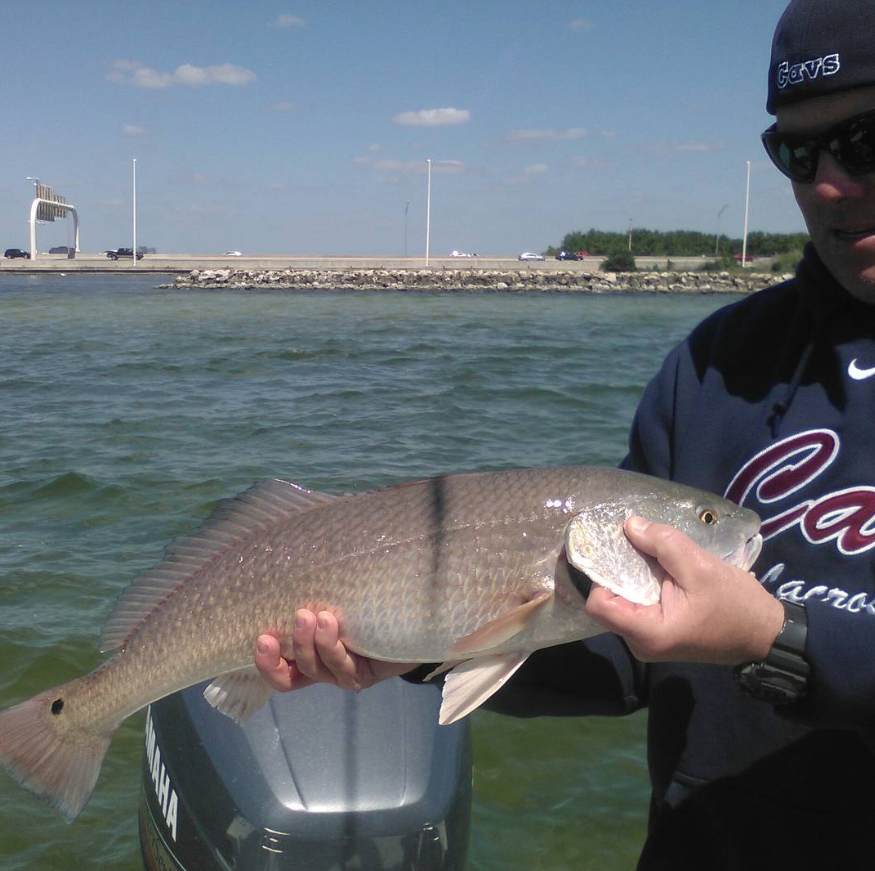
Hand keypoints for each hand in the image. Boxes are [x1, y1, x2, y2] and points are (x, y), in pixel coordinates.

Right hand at [255, 609, 417, 691]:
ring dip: (313, 642)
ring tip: (318, 615)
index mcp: (309, 655)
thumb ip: (317, 594)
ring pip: (319, 667)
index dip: (266, 661)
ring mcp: (343, 675)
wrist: (413, 622)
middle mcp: (323, 669)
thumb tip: (295, 556)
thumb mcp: (339, 600)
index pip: (280, 670)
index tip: (261, 636)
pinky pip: (345, 667)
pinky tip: (334, 622)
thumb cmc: (368, 605)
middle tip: (298, 617)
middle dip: (292, 645)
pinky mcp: (364, 675)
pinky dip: (335, 644)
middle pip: (295, 673)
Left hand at [584, 516, 784, 664]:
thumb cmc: (736, 604)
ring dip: (630, 575)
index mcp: (648, 633)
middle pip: (608, 602)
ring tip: (644, 551)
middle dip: (616, 571)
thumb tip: (629, 524)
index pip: (598, 605)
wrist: (765, 633)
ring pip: (622, 602)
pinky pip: (637, 605)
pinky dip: (642, 584)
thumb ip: (662, 544)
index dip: (601, 575)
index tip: (614, 549)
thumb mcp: (700, 567)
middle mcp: (640, 643)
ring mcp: (649, 640)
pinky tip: (655, 566)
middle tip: (628, 542)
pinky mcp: (658, 633)